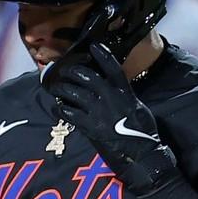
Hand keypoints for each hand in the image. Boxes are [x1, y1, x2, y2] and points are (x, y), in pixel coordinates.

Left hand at [45, 44, 171, 185]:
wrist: (142, 152)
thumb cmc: (142, 130)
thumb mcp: (137, 107)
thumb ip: (125, 95)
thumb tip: (115, 88)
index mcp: (125, 93)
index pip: (113, 69)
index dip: (103, 55)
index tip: (93, 45)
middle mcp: (110, 99)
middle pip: (88, 77)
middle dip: (73, 71)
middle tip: (64, 69)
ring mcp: (99, 113)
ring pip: (75, 93)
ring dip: (62, 87)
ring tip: (55, 86)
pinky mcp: (90, 127)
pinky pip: (70, 114)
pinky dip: (62, 108)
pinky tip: (57, 106)